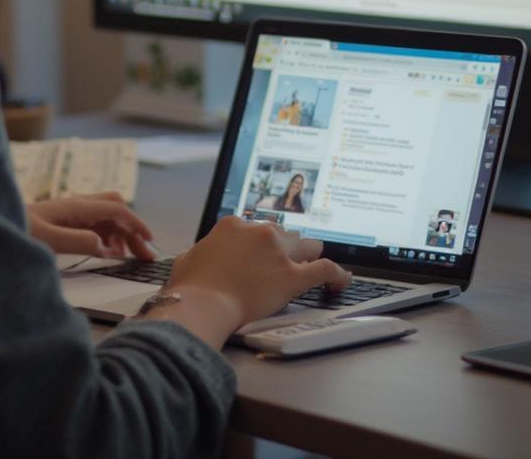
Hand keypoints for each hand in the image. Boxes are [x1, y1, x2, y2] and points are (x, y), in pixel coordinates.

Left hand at [27, 192, 155, 260]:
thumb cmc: (18, 230)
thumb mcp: (47, 240)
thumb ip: (77, 241)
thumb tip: (106, 246)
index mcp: (77, 206)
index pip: (116, 208)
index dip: (136, 223)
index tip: (150, 241)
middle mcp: (78, 204)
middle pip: (116, 208)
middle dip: (133, 228)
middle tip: (144, 254)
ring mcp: (73, 211)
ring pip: (108, 217)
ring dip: (122, 234)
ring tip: (129, 257)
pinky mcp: (67, 220)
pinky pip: (96, 224)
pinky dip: (108, 236)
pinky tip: (108, 253)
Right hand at [165, 217, 350, 328]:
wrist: (202, 304)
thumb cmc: (191, 287)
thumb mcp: (188, 259)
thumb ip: (201, 252)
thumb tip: (199, 258)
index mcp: (233, 225)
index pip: (257, 228)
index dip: (262, 244)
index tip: (263, 254)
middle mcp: (258, 232)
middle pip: (284, 234)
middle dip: (284, 248)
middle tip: (282, 266)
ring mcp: (278, 251)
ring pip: (307, 245)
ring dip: (307, 256)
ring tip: (310, 268)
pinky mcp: (292, 275)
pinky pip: (325, 269)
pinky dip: (337, 275)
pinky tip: (341, 280)